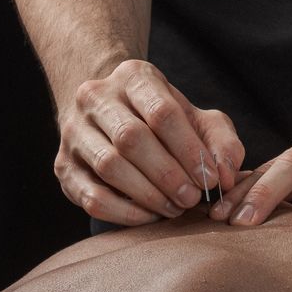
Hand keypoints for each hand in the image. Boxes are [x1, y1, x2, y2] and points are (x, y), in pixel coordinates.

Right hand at [54, 58, 244, 224]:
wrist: (110, 110)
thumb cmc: (162, 116)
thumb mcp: (196, 116)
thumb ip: (220, 139)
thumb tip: (228, 173)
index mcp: (133, 76)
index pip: (162, 111)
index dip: (189, 149)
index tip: (211, 178)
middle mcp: (96, 98)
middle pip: (132, 138)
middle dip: (168, 174)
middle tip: (193, 198)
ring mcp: (74, 132)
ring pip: (108, 166)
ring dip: (147, 194)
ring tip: (175, 208)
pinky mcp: (63, 166)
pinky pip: (90, 195)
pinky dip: (122, 212)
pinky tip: (149, 216)